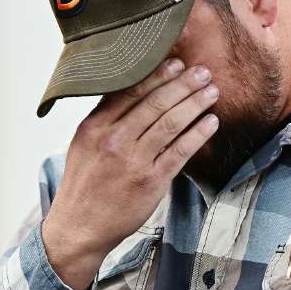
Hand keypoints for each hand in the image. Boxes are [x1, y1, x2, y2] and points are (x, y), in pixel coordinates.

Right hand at [42, 58, 219, 289]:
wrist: (79, 227)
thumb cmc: (84, 183)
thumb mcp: (83, 143)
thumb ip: (105, 117)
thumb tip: (133, 87)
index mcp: (94, 127)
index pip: (130, 91)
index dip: (157, 74)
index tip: (176, 62)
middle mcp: (113, 141)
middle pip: (154, 103)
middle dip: (183, 84)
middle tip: (203, 71)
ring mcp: (133, 162)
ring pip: (170, 123)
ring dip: (195, 104)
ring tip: (212, 91)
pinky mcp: (151, 182)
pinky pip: (181, 152)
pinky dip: (198, 134)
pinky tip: (210, 122)